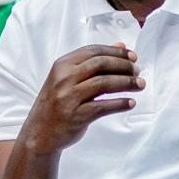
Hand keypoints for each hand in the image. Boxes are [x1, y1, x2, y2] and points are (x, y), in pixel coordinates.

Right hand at [20, 43, 142, 154]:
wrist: (39, 132)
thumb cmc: (57, 103)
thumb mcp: (68, 78)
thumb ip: (93, 62)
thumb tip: (120, 46)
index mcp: (62, 65)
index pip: (93, 51)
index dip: (116, 52)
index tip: (133, 56)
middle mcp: (64, 78)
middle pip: (100, 64)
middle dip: (123, 66)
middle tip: (137, 71)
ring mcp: (68, 97)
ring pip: (103, 83)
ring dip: (126, 83)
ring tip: (140, 85)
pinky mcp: (75, 116)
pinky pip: (102, 107)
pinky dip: (119, 104)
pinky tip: (130, 103)